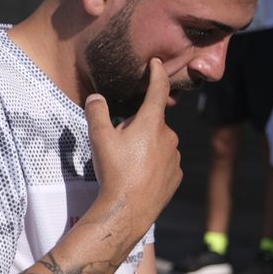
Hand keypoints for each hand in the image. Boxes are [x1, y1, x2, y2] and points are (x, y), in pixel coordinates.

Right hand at [84, 58, 181, 239]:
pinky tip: (138, 176)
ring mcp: (175, 157)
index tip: (156, 63)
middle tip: (118, 144)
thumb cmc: (114, 171)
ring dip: (145, 146)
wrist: (129, 210)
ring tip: (127, 165)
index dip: (156, 73)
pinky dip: (153, 164)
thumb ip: (97, 113)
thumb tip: (96, 97)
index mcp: (151, 123)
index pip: (157, 89)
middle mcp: (169, 136)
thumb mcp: (99, 138)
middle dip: (137, 127)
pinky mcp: (176, 175)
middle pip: (151, 122)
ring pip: (159, 143)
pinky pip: (164, 162)